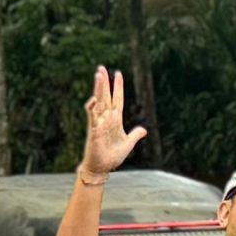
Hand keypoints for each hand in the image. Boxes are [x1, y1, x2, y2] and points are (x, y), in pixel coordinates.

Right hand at [80, 65, 146, 179]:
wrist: (102, 168)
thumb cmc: (112, 157)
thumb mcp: (128, 143)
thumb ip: (135, 135)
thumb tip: (144, 130)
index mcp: (115, 120)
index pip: (117, 99)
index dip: (118, 87)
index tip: (118, 73)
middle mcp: (106, 118)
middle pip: (106, 96)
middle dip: (104, 82)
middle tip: (101, 68)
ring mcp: (99, 123)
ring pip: (99, 102)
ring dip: (99, 89)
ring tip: (98, 75)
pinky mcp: (94, 130)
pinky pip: (92, 117)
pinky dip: (92, 108)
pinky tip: (93, 99)